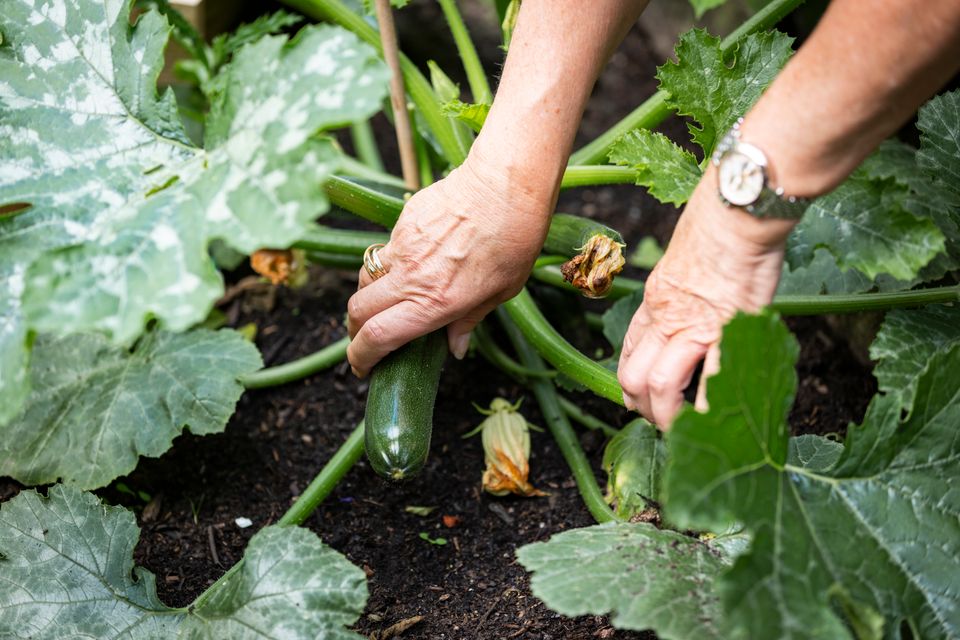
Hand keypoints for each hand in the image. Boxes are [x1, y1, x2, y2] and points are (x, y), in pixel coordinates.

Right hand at [346, 159, 552, 376]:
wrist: (507, 185)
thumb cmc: (514, 241)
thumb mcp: (501, 293)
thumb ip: (469, 322)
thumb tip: (454, 350)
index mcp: (436, 302)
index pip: (378, 337)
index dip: (361, 357)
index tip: (362, 367)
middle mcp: (411, 277)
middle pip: (358, 311)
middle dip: (354, 332)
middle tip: (365, 341)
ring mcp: (402, 248)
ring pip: (363, 280)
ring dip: (366, 300)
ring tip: (382, 307)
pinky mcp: (402, 223)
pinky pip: (383, 252)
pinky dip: (387, 267)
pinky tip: (410, 266)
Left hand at [617, 172, 795, 427]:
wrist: (739, 207)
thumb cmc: (724, 219)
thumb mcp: (692, 255)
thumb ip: (691, 283)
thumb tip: (706, 291)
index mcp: (655, 298)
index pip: (630, 349)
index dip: (630, 382)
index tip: (639, 399)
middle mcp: (664, 316)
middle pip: (632, 377)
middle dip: (643, 409)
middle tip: (662, 423)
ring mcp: (692, 325)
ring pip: (658, 387)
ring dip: (668, 418)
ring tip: (685, 432)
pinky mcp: (724, 330)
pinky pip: (708, 383)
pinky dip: (708, 411)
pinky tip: (715, 425)